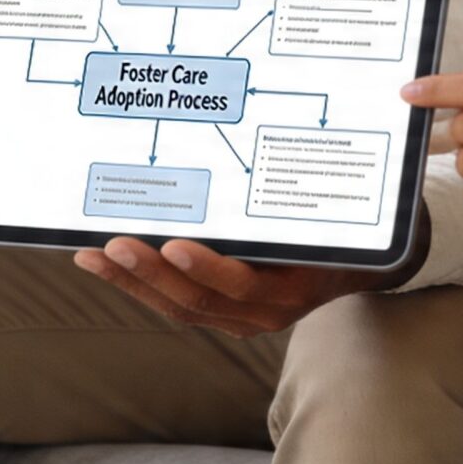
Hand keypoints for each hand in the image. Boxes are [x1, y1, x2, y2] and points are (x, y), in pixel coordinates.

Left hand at [73, 219, 428, 336]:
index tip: (174, 244)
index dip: (208, 268)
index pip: (244, 285)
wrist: (369, 263)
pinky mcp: (223, 311)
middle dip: (150, 273)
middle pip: (199, 300)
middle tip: (113, 245)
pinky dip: (138, 283)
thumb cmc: (352, 227)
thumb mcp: (340, 215)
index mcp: (296, 287)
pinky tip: (104, 262)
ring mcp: (242, 317)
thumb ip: (305, 200)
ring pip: (179, 305)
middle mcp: (266, 311)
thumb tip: (279, 146)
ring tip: (93, 256)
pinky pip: (175, 302)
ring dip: (132, 281)